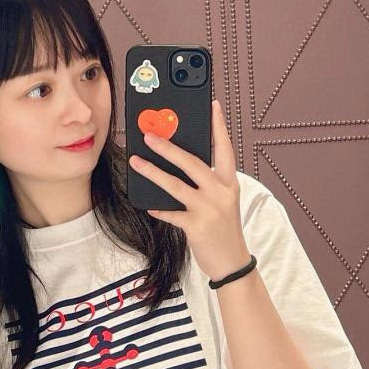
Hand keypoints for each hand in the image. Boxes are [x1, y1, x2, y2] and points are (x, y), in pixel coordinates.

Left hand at [129, 99, 250, 282]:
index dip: (218, 126)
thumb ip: (207, 182)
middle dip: (168, 147)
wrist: (232, 262)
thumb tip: (180, 161)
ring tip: (136, 162)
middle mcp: (220, 193)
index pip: (224, 148)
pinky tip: (148, 203)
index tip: (213, 105)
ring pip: (175, 185)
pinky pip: (171, 213)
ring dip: (153, 172)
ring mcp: (208, 210)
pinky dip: (158, 208)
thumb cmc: (224, 228)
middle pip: (192, 163)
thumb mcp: (223, 200)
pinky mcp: (196, 226)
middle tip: (150, 135)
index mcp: (228, 182)